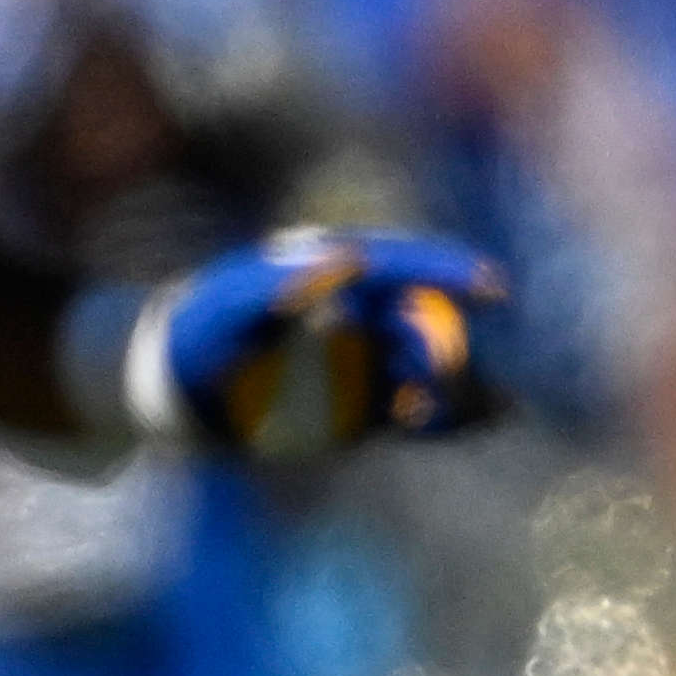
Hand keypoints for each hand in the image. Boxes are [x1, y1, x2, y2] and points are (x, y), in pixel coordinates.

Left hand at [124, 231, 511, 455]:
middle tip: (430, 369)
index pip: (404, 265)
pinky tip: (444, 420)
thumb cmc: (203, 330)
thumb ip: (275, 280)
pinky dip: (445, 419)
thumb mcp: (225, 302)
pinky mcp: (370, 411)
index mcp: (339, 274)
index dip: (449, 272)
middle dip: (442, 342)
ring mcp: (371, 362)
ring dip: (445, 387)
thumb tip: (346, 256)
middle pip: (428, 320)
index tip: (491, 284)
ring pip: (435, 370)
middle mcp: (366, 313)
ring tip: (414, 408)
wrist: (183, 389)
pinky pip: (425, 414)